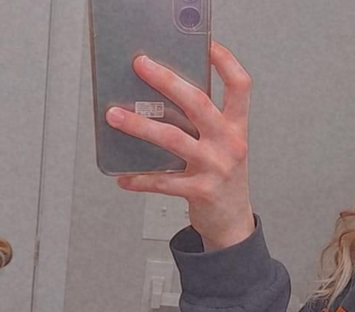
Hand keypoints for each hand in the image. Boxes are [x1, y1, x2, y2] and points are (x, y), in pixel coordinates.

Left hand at [106, 40, 254, 249]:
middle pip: (199, 103)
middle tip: (141, 66)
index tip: (207, 45)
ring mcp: (216, 168)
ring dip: (140, 125)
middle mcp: (229, 143)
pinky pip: (163, 180)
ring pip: (173, 139)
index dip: (226, 62)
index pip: (239, 86)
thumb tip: (160, 100)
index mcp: (236, 128)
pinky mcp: (200, 191)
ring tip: (115, 116)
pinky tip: (124, 177)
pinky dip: (140, 178)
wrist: (233, 222)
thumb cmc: (224, 179)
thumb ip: (204, 125)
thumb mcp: (224, 147)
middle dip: (167, 81)